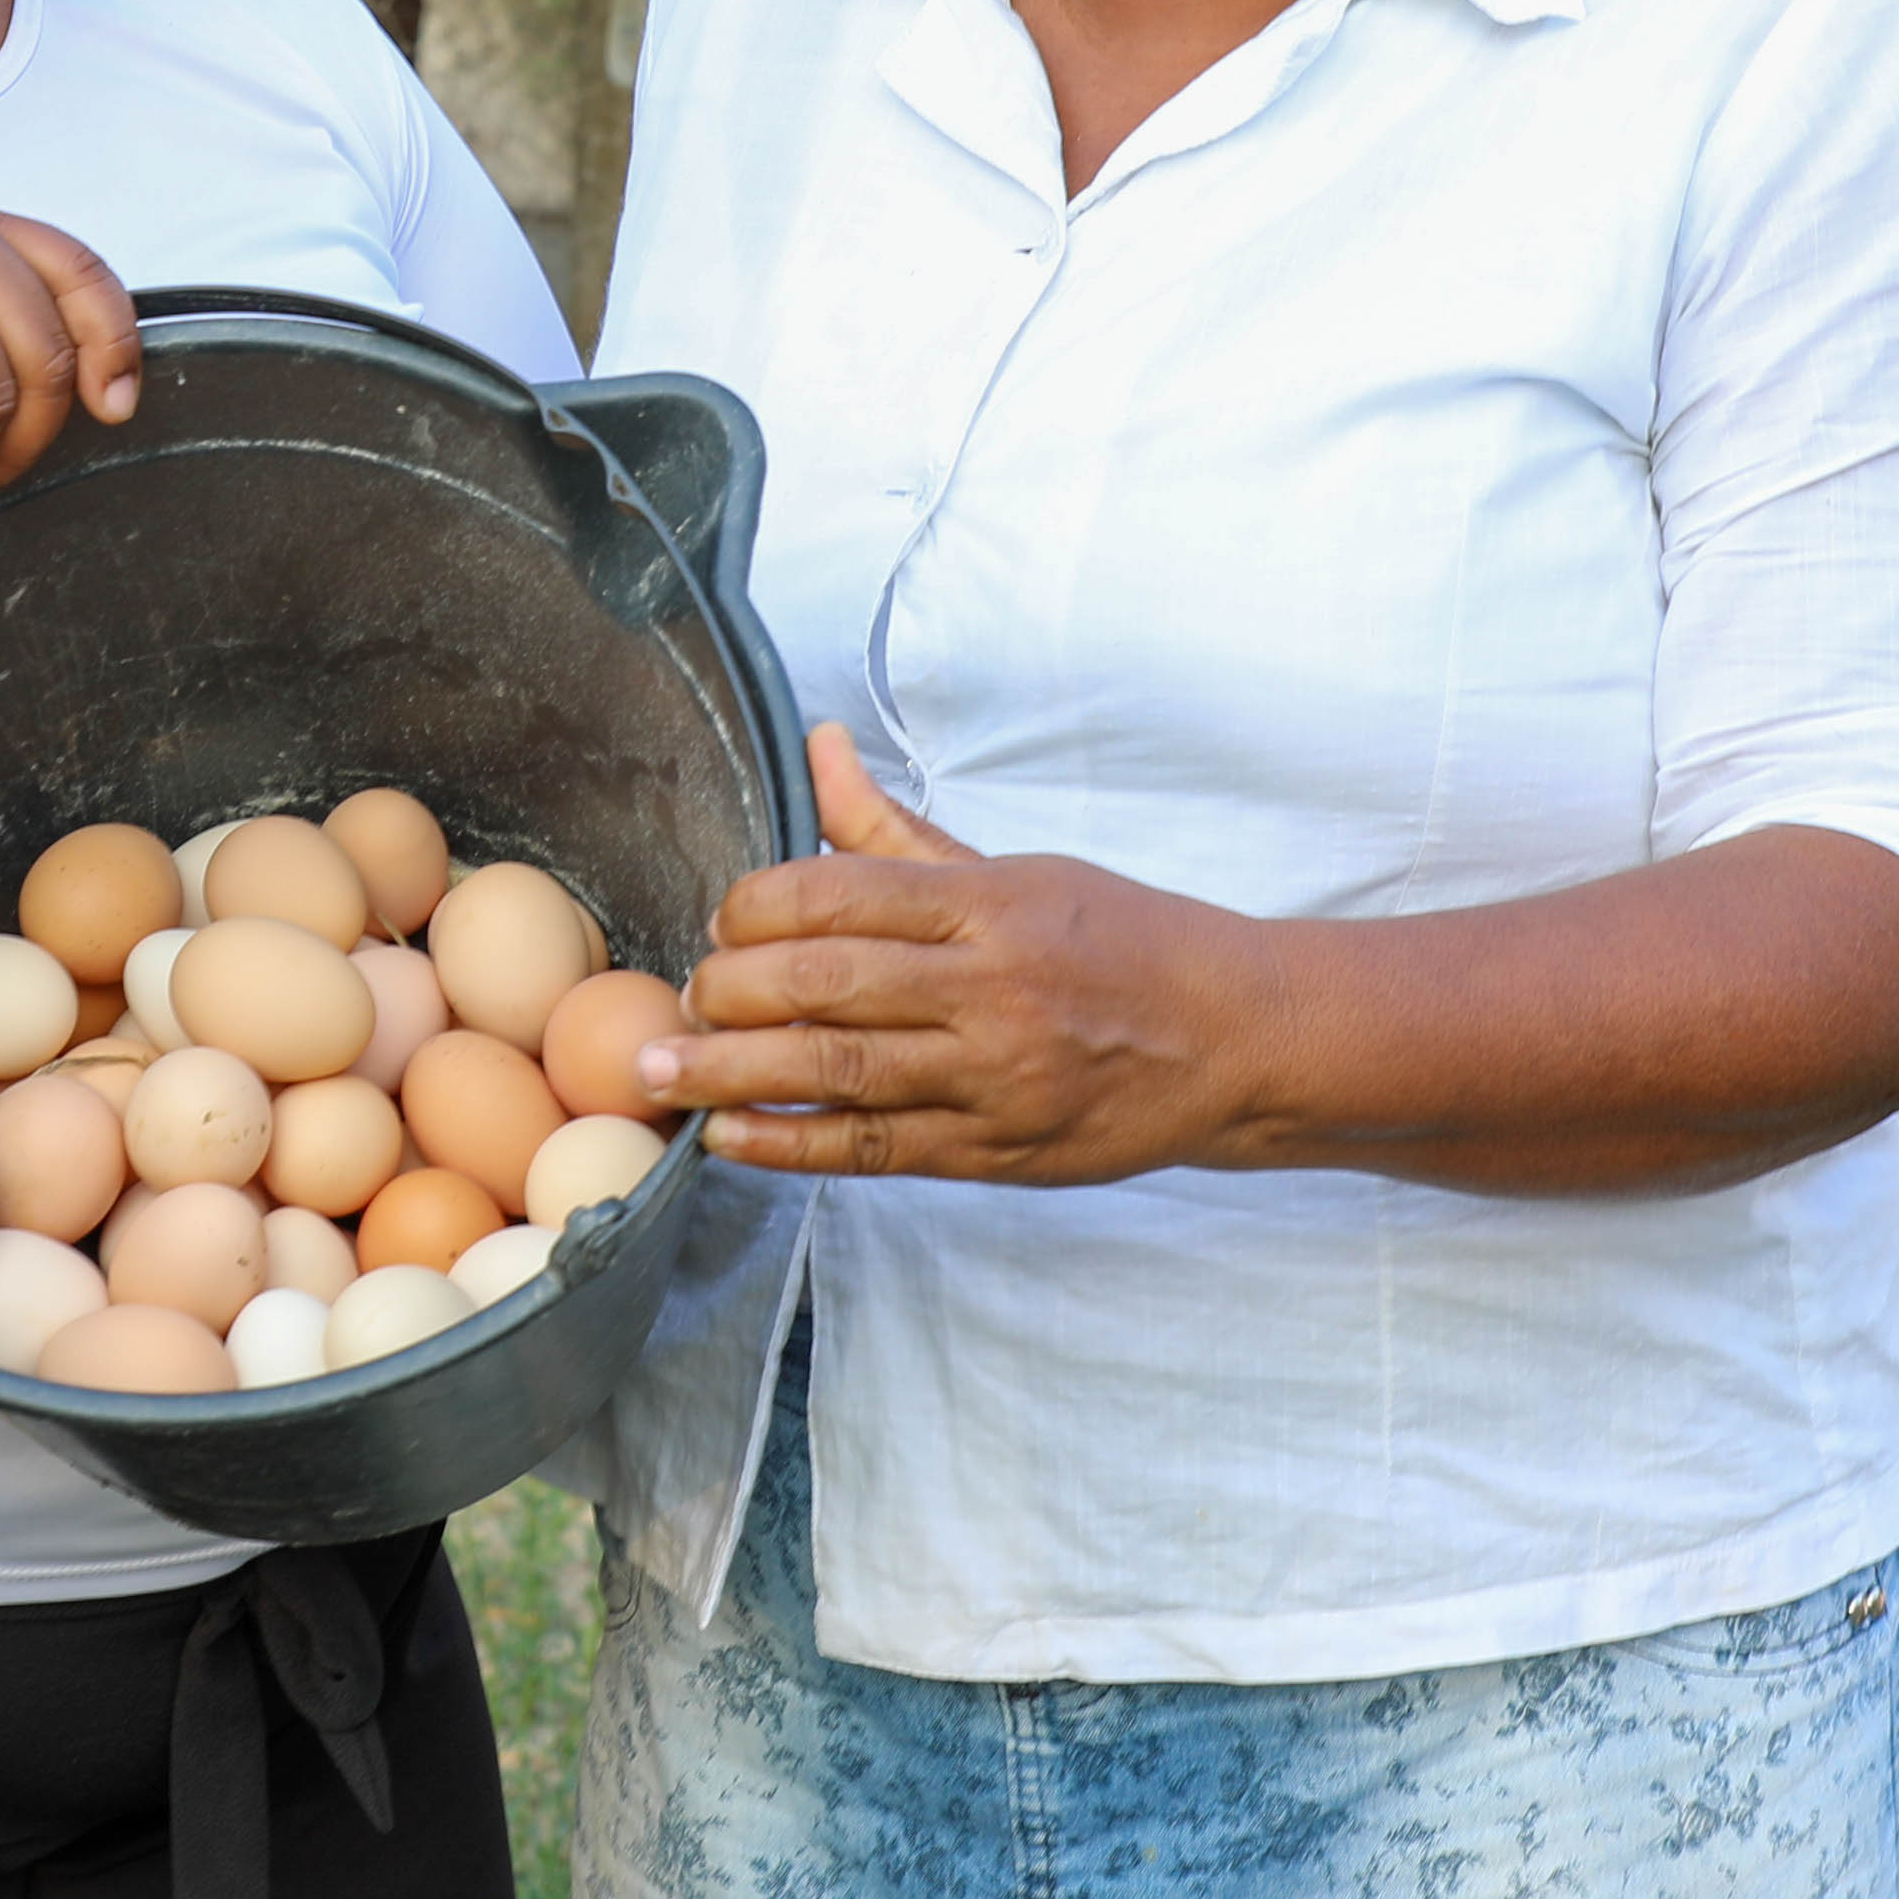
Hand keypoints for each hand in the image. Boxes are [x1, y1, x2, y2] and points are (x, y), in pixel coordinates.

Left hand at [635, 728, 1238, 1186]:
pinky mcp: (995, 1151)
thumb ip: (898, 830)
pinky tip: (731, 1139)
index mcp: (989, 904)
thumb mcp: (1017, 870)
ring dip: (735, 1074)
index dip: (758, 906)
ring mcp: (993, 1076)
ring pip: (840, 1071)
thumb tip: (819, 747)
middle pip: (827, 984)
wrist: (1236, 1040)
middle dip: (731, 990)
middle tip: (681, 997)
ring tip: (662, 1076)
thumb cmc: (1123, 943)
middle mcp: (989, 987)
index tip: (724, 916)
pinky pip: (875, 1150)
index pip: (843, 892)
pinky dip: (793, 1146)